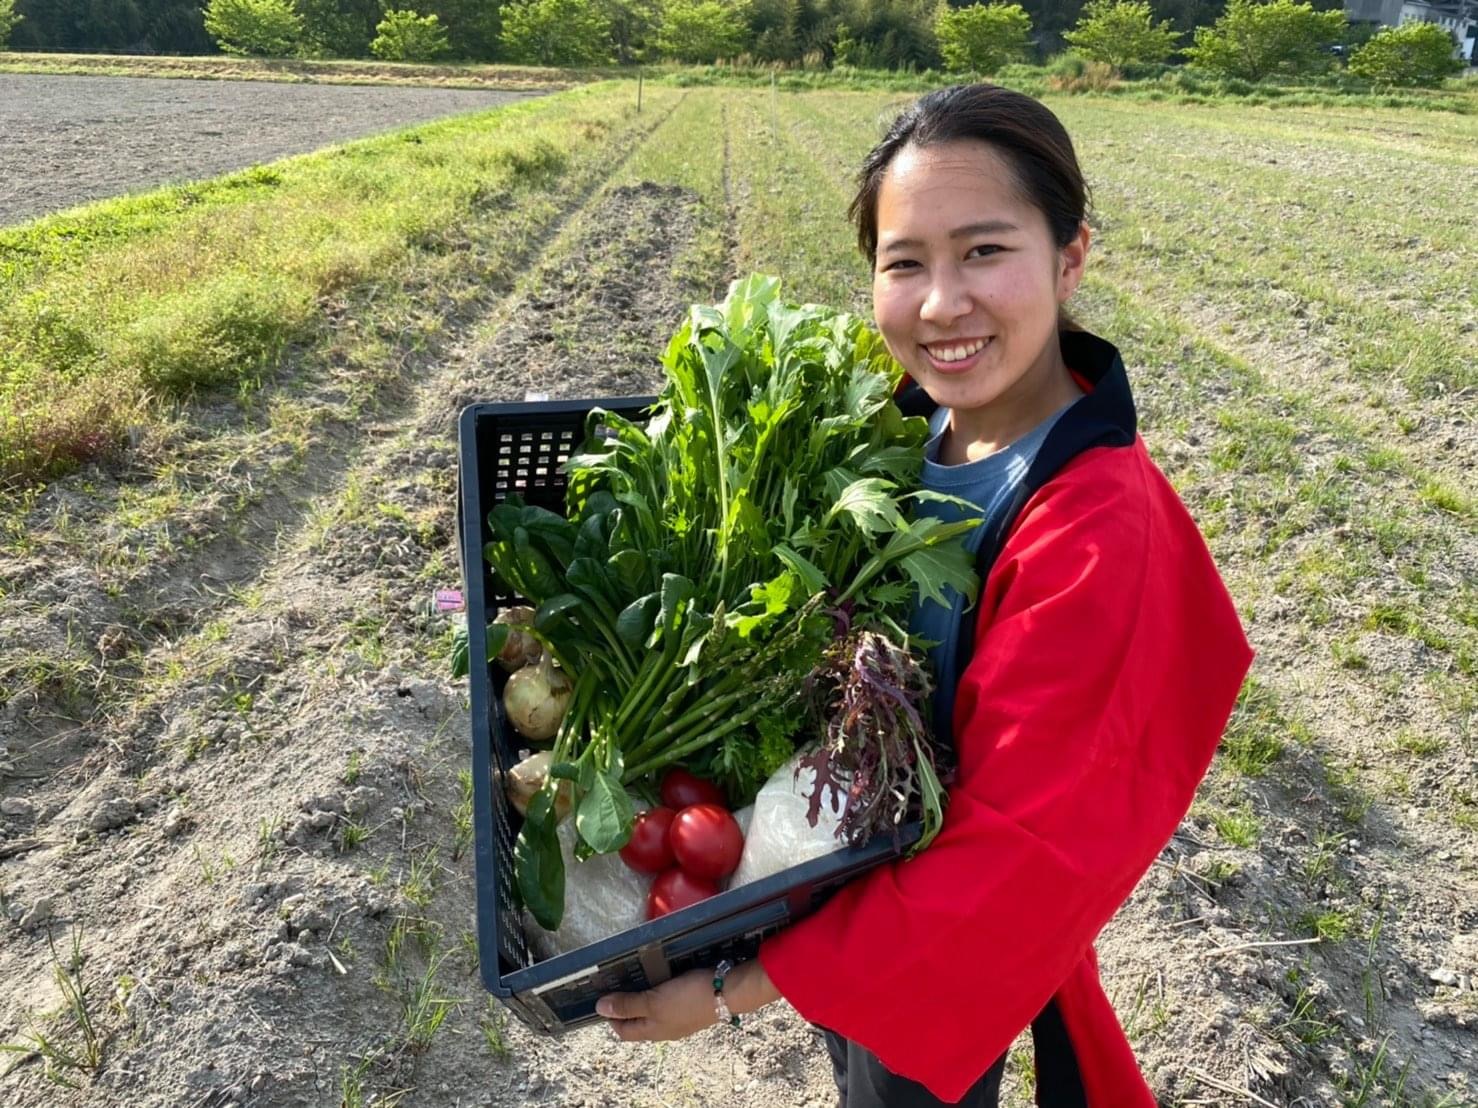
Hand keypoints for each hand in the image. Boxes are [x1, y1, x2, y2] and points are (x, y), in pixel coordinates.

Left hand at [597, 960, 780, 1041]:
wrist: (727, 993)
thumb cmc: (688, 998)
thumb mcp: (654, 1001)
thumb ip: (628, 1004)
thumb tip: (599, 1008)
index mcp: (653, 1031)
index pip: (624, 1032)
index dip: (611, 1019)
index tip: (604, 1000)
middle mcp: (665, 1029)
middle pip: (638, 1024)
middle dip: (626, 1009)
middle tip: (618, 986)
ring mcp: (679, 1020)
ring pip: (653, 1014)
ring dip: (643, 1000)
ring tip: (637, 981)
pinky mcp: (691, 1008)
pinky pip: (668, 1005)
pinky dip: (659, 995)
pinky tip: (661, 981)